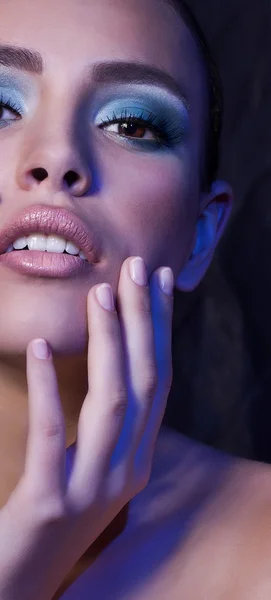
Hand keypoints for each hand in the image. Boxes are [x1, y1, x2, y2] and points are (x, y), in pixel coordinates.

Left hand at [0, 256, 173, 599]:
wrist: (21, 579)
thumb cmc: (56, 511)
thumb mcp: (94, 464)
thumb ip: (109, 423)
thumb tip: (115, 361)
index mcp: (139, 458)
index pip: (159, 381)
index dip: (161, 329)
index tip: (158, 282)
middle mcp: (127, 471)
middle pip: (144, 382)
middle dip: (143, 320)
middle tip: (135, 268)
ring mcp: (91, 488)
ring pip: (112, 401)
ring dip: (109, 342)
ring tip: (100, 295)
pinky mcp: (50, 500)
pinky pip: (53, 434)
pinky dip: (49, 386)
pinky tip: (42, 347)